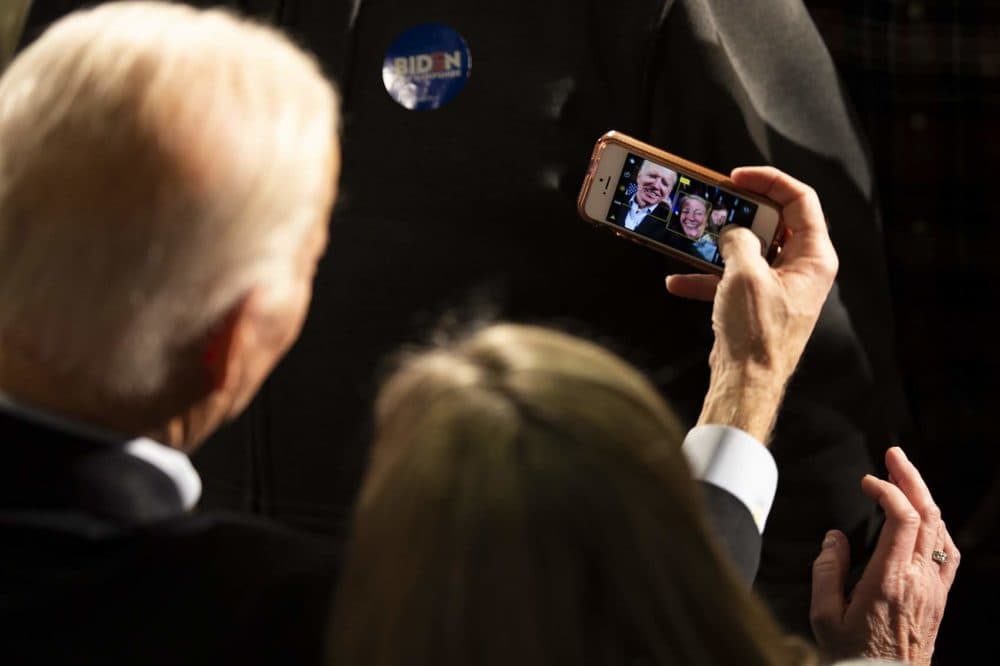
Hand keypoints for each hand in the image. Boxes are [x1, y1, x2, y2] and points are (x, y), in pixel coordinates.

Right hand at [667, 167, 838, 440]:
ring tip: (692, 235)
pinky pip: (732, 279)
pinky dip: (706, 277)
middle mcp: (802, 269)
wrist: (745, 383)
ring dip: (718, 243)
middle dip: (739, 211)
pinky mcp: (757, 304)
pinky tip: (677, 282)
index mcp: (814, 257)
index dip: (769, 181)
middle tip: (713, 202)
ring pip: (749, 249)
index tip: (737, 176)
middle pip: (773, 222)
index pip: (800, 200)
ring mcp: (779, 286)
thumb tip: (732, 232)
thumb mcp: (745, 275)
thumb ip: (739, 241)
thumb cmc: (755, 332)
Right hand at [810, 447, 959, 665]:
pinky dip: (936, 525)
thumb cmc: (852, 654)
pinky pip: (948, 552)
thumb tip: (834, 538)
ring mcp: (934, 588)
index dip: (888, 490)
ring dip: (924, 497)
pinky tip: (925, 516)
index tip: (866, 481)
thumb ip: (826, 571)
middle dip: (910, 478)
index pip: (902, 519)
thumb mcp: (824, 615)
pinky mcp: (939, 597)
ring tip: (905, 476)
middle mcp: (918, 580)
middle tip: (893, 454)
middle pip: (926, 515)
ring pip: (940, 529)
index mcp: (889, 580)